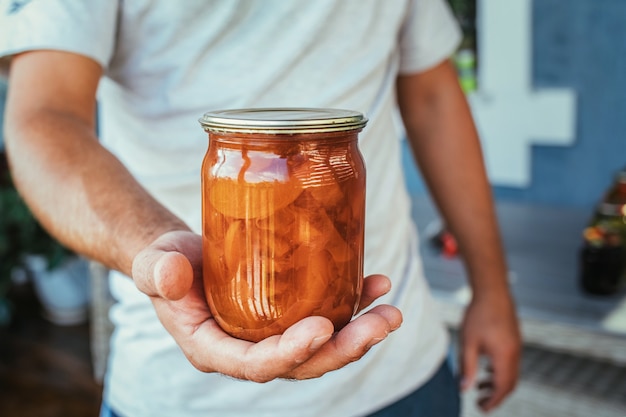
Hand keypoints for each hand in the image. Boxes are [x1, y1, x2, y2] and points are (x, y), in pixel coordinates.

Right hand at [131, 230, 402, 381]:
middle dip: (345, 348)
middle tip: (381, 323)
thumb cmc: (167, 263)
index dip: (291, 353)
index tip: (322, 328)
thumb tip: (171, 273)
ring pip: (322, 345)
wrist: (182, 257)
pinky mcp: (287, 314)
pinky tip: (374, 284)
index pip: (256, 365)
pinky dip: (353, 304)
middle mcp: (249, 350)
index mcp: (215, 349)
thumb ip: (157, 272)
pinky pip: (325, 316)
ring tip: (390, 309)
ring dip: (360, 331)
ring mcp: (272, 335)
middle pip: (303, 362)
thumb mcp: (155, 265)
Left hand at [459, 290, 520, 411]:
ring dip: (497, 383)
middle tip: (481, 403)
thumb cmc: (477, 315)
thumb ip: (467, 367)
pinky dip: (500, 371)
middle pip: (510, 384)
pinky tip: (487, 369)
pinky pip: (511, 363)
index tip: (481, 408)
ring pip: (511, 373)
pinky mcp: (514, 340)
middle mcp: (515, 354)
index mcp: (504, 357)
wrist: (492, 291)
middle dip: (496, 396)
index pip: (502, 388)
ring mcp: (517, 346)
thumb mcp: (468, 343)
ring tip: (480, 387)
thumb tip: (464, 389)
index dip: (493, 401)